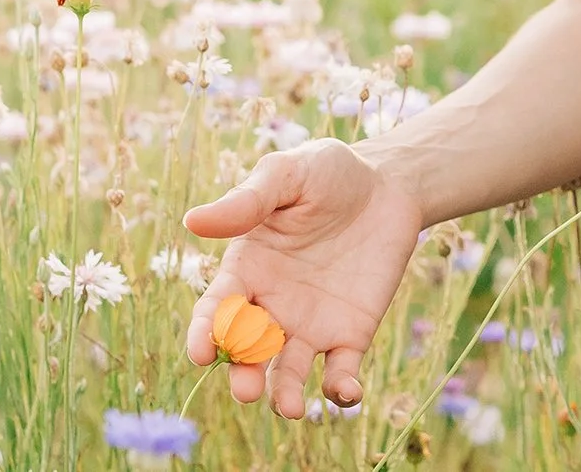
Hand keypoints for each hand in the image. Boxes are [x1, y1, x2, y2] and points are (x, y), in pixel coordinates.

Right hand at [181, 138, 425, 416]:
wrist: (388, 183)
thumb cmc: (327, 172)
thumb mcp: (287, 175)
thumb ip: (247, 201)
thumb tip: (192, 221)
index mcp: (247, 270)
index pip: (218, 309)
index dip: (205, 332)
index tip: (200, 353)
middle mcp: (271, 306)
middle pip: (248, 352)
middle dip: (243, 374)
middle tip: (246, 388)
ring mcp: (309, 325)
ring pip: (288, 372)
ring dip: (285, 395)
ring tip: (290, 407)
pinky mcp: (350, 334)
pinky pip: (340, 371)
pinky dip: (340, 389)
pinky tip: (345, 391)